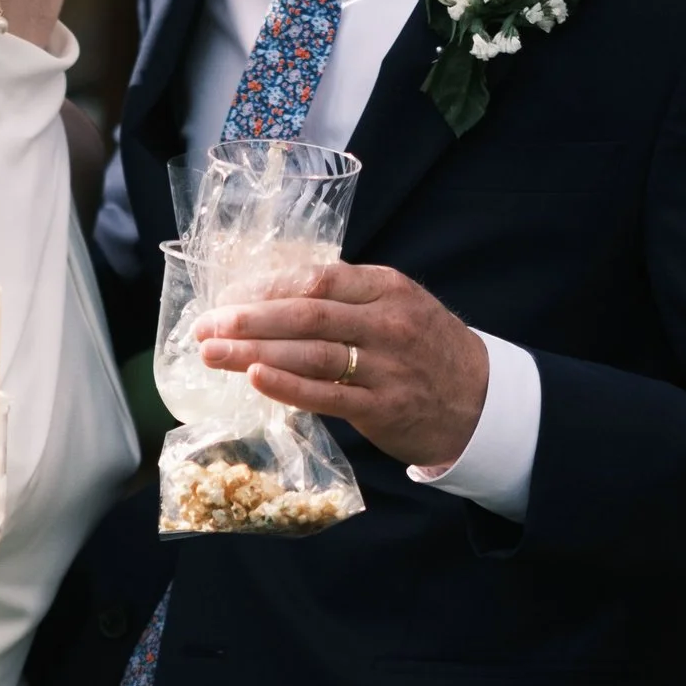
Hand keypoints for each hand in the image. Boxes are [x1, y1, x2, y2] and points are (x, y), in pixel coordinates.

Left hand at [198, 261, 487, 470]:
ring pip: (310, 353)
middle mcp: (386, 322)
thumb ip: (347, 298)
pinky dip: (286, 386)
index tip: (226, 295)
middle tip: (204, 325)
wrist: (481, 401)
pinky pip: (326, 394)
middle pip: (306, 313)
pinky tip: (252, 378)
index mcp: (386, 288)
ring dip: (253, 353)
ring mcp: (386, 366)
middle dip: (247, 319)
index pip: (316, 278)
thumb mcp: (398, 307)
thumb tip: (275, 294)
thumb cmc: (427, 351)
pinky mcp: (382, 408)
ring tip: (211, 354)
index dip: (266, 285)